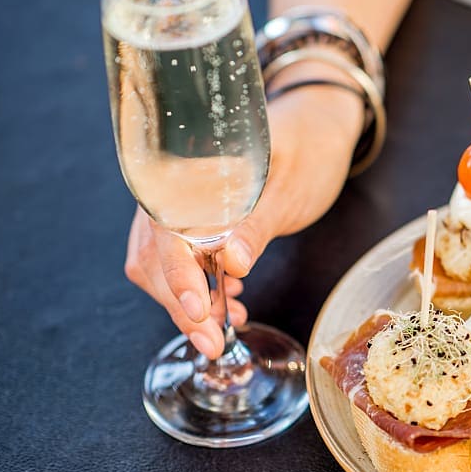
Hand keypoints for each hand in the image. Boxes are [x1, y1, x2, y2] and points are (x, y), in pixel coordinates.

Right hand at [123, 85, 363, 358]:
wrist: (316, 129)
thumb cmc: (306, 149)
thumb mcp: (290, 189)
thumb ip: (257, 224)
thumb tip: (230, 263)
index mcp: (191, 171)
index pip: (166, 231)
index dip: (179, 276)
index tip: (200, 312)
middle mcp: (172, 189)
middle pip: (154, 256)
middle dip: (181, 305)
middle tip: (213, 342)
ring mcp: (178, 205)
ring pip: (160, 264)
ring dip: (187, 302)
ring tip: (224, 328)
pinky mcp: (193, 220)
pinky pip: (179, 260)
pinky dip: (198, 289)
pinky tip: (229, 303)